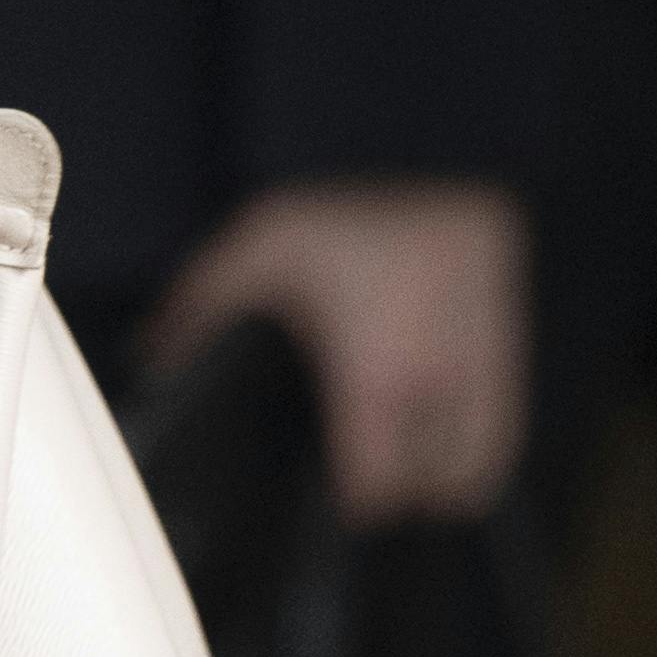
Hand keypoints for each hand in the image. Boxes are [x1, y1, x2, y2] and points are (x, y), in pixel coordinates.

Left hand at [154, 175, 530, 522]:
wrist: (444, 152)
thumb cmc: (354, 202)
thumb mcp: (259, 245)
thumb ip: (199, 306)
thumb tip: (149, 356)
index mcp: (376, 376)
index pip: (379, 486)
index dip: (355, 505)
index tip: (334, 498)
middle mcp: (438, 388)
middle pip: (429, 492)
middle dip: (395, 500)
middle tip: (359, 483)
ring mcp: (482, 374)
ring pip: (474, 473)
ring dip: (438, 483)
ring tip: (400, 475)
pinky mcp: (508, 353)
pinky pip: (504, 436)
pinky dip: (478, 457)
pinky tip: (443, 449)